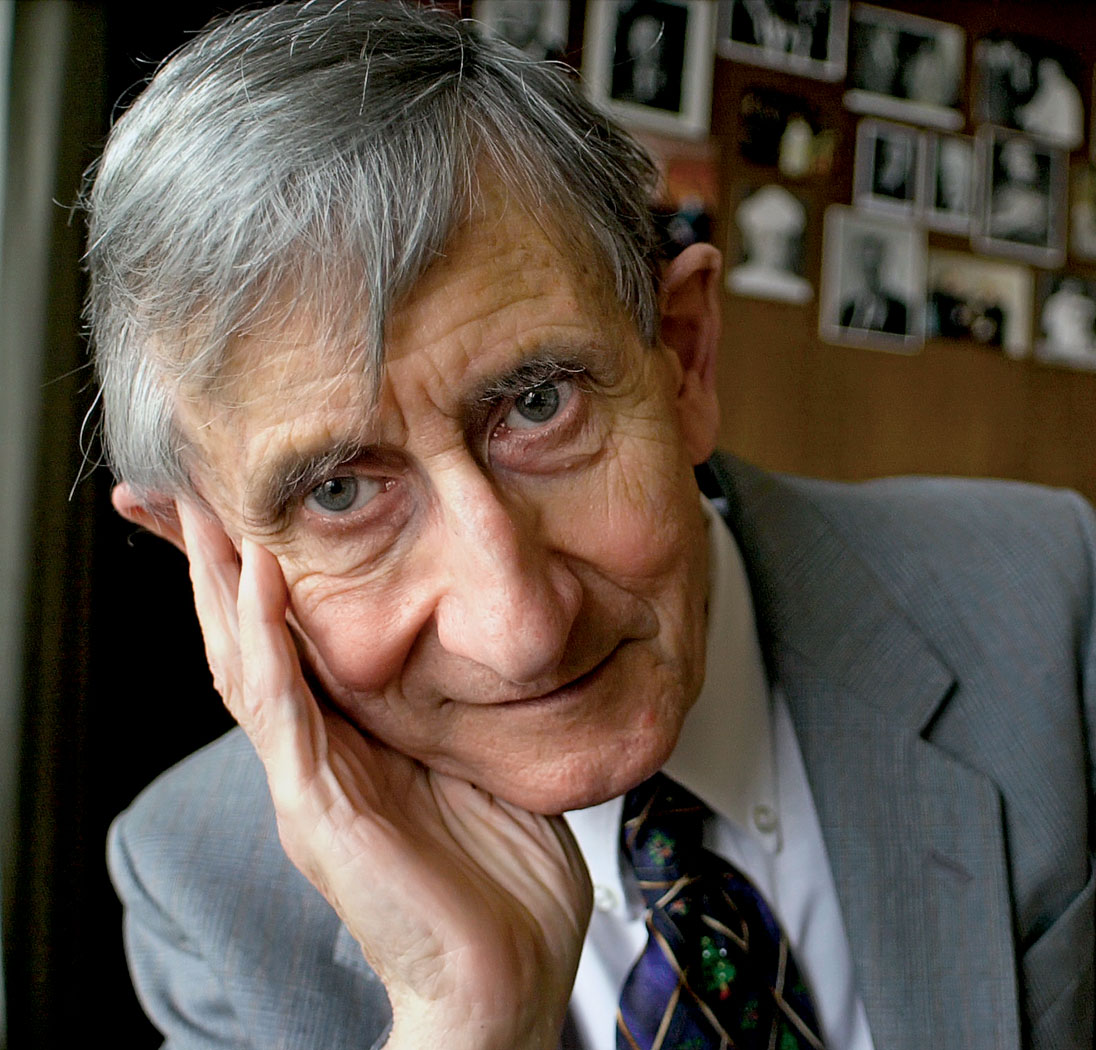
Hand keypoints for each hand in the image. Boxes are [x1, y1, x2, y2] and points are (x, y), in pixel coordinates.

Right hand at [177, 501, 591, 1049]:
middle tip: (185, 485)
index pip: (290, 642)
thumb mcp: (481, 763)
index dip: (260, 574)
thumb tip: (483, 643)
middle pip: (246, 641)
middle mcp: (315, 757)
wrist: (503, 977)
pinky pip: (281, 709)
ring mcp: (307, 782)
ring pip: (244, 664)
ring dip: (224, 582)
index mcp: (352, 744)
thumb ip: (458, 706)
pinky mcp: (316, 808)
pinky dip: (267, 641)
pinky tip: (260, 581)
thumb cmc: (503, 881)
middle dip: (215, 562)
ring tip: (208, 509)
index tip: (249, 504)